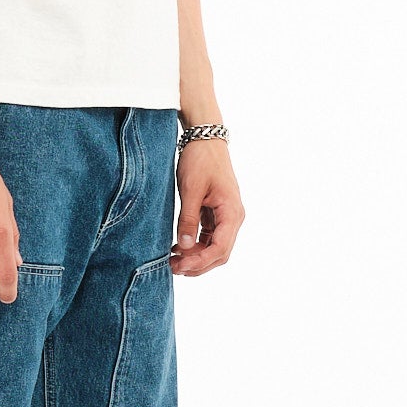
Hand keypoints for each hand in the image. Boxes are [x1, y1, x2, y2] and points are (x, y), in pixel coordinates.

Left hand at [170, 139, 242, 276]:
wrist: (205, 139)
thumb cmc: (200, 160)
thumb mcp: (191, 190)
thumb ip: (187, 219)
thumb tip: (184, 247)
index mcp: (232, 212)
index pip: (220, 248)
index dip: (200, 262)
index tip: (180, 266)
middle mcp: (233, 217)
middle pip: (220, 253)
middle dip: (198, 264)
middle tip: (173, 268)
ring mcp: (226, 216)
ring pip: (215, 247)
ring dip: (196, 257)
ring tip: (173, 261)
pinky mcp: (217, 213)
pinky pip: (209, 237)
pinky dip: (196, 245)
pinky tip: (178, 247)